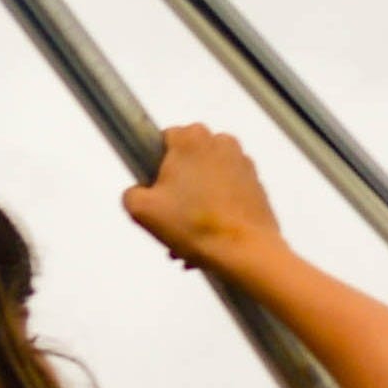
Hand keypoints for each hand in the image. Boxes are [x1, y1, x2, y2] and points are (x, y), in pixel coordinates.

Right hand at [120, 124, 280, 269]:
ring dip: (196, 202)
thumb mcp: (141, 210)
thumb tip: (138, 193)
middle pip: (187, 162)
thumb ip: (131, 193)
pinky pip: (228, 191)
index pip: (163, 142)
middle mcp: (220, 141)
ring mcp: (242, 160)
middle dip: (177, 189)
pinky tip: (209, 235)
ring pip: (207, 178)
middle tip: (172, 220)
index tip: (156, 194)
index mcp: (190, 138)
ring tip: (190, 235)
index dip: (154, 170)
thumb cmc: (195, 226)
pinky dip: (217, 209)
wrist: (244, 250)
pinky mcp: (256, 182)